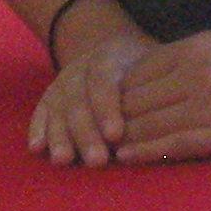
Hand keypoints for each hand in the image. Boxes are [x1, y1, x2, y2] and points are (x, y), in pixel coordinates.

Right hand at [28, 27, 155, 166]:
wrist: (117, 50)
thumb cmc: (147, 67)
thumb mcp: (156, 63)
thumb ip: (159, 85)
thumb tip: (173, 117)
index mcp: (110, 54)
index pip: (104, 79)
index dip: (107, 107)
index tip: (116, 135)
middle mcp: (81, 66)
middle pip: (79, 99)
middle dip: (86, 132)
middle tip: (97, 160)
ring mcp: (63, 80)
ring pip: (58, 107)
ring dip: (60, 135)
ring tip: (64, 160)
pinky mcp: (51, 95)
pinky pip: (42, 111)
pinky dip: (38, 129)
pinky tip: (37, 148)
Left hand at [106, 32, 210, 163]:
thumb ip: (187, 60)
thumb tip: (145, 77)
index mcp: (198, 47)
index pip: (140, 69)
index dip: (116, 91)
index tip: (99, 107)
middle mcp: (199, 72)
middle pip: (139, 96)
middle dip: (112, 116)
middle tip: (88, 132)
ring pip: (151, 122)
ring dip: (122, 137)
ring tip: (101, 149)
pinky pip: (172, 144)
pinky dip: (144, 152)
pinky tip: (128, 157)